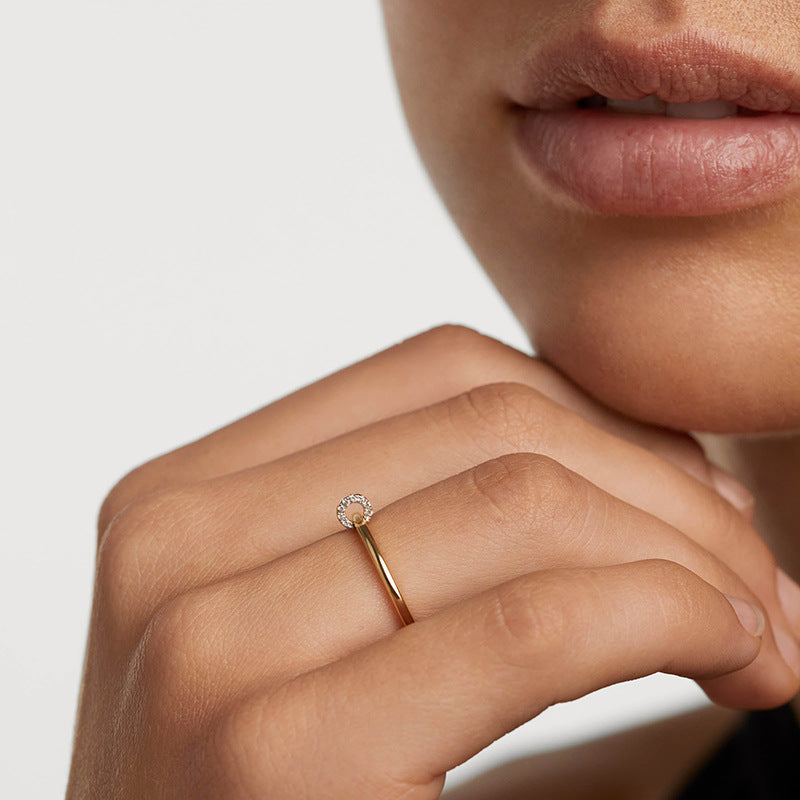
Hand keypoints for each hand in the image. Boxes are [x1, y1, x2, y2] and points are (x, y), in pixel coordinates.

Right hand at [67, 325, 799, 798]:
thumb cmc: (277, 798)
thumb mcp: (320, 622)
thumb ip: (432, 512)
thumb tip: (641, 454)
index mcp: (183, 497)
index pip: (439, 370)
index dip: (593, 414)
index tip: (690, 496)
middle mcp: (175, 546)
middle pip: (490, 422)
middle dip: (661, 484)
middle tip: (753, 571)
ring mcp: (208, 644)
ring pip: (522, 500)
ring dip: (684, 553)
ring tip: (757, 627)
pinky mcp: (275, 753)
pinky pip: (534, 624)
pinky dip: (666, 616)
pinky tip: (728, 658)